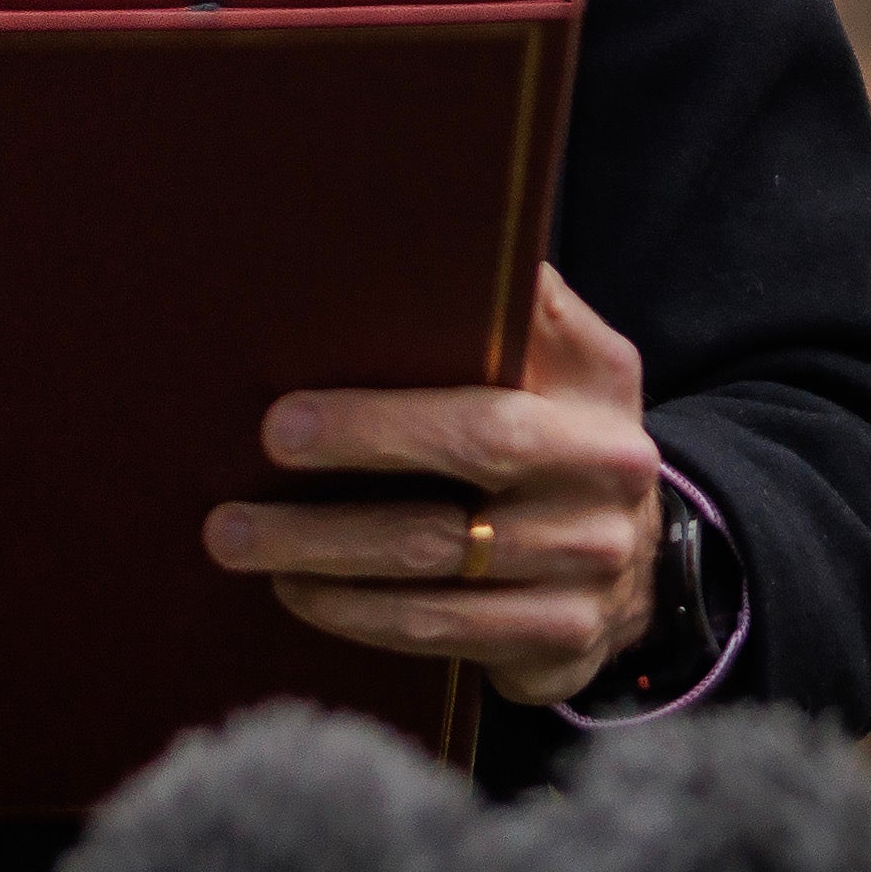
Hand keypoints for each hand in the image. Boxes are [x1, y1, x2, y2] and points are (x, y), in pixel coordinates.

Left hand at [211, 270, 662, 710]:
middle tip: (254, 461)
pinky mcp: (564, 637)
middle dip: (355, 450)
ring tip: (236, 539)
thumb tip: (393, 234)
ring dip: (323, 551)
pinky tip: (298, 592)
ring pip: (437, 557)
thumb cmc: (551, 438)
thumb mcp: (554, 362)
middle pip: (476, 450)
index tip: (285, 415)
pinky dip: (359, 614)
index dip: (393, 396)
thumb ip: (503, 309)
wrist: (634, 562)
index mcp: (599, 378)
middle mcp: (609, 466)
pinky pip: (443, 629)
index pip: (503, 359)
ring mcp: (593, 560)